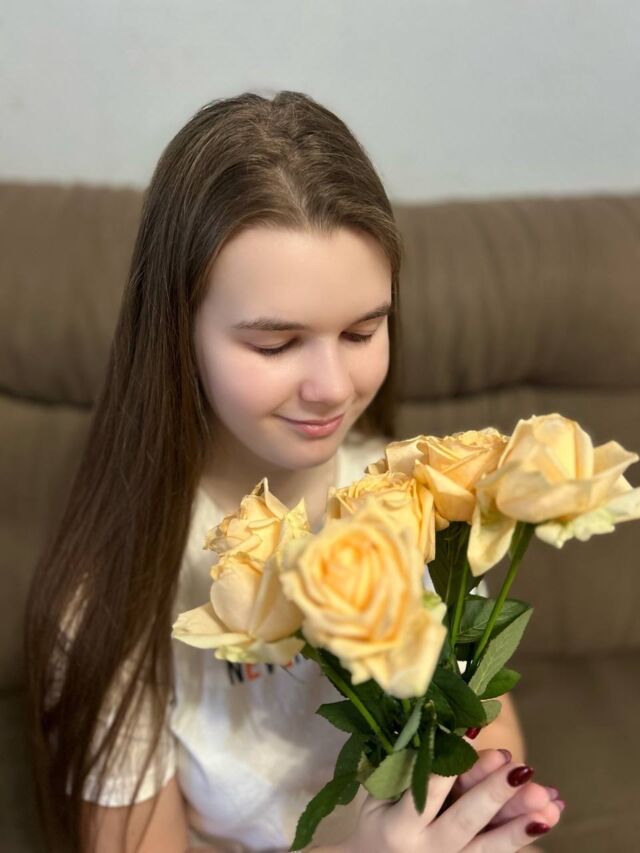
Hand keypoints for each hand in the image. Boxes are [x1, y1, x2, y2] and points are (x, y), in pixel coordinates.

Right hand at [340, 747, 562, 851]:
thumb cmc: (377, 823)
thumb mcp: (377, 795)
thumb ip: (404, 768)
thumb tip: (436, 726)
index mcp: (400, 827)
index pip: (427, 791)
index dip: (450, 764)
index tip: (470, 735)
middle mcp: (427, 851)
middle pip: (465, 822)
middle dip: (493, 793)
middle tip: (520, 767)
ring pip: (488, 847)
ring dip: (519, 824)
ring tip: (548, 802)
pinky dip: (522, 835)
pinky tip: (547, 819)